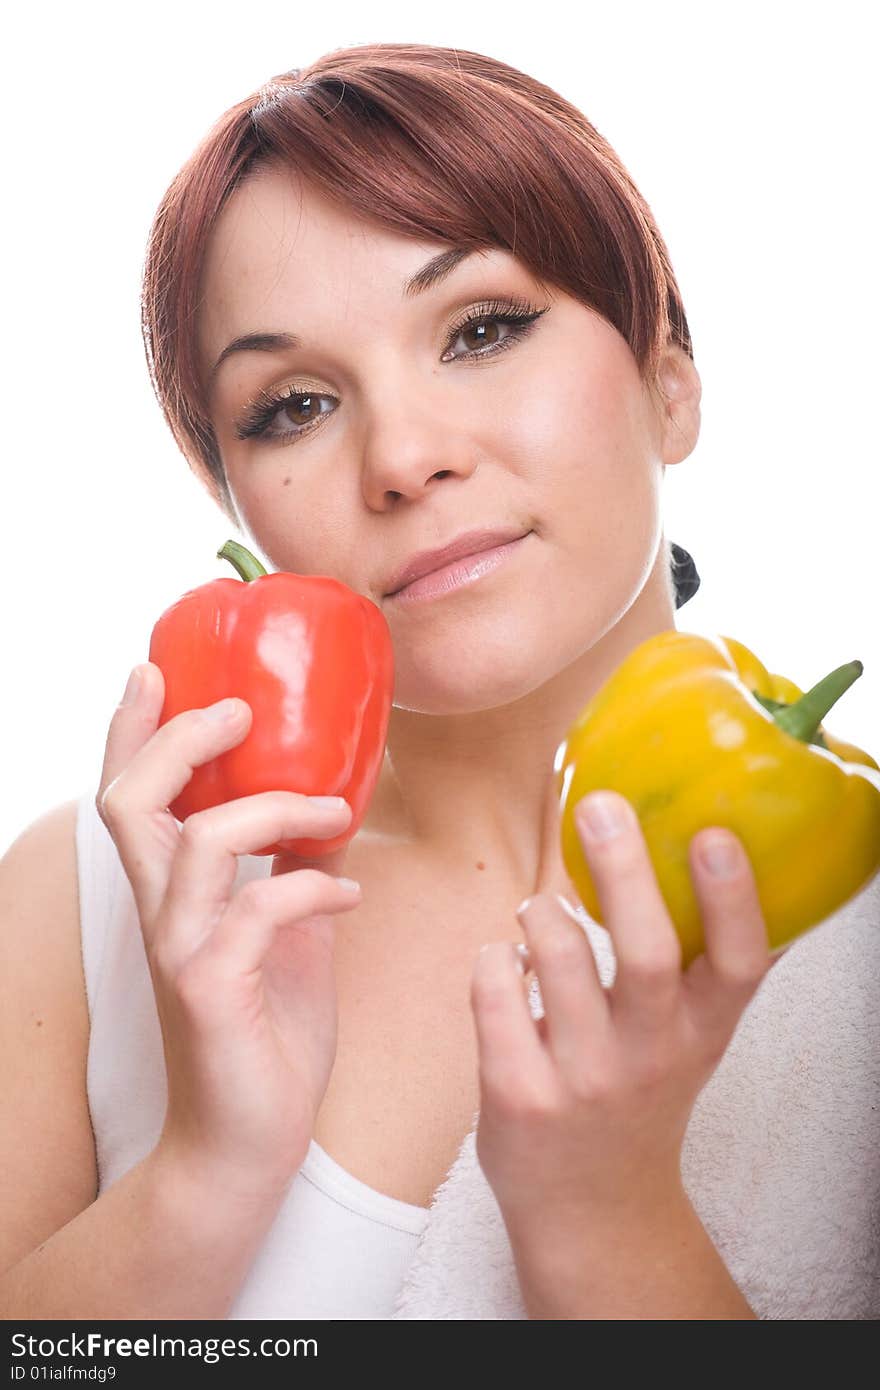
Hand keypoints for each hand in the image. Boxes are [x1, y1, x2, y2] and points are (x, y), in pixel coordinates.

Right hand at [97, 663, 361, 1201]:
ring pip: (199, 843)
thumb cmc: (261, 1034)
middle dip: (181, 739)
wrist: (244, 1145)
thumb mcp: (284, 933)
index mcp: (172, 893)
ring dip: (275, 808)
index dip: (134, 730)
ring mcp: (181, 952)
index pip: (131, 794)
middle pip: (132, 800)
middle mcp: (163, 914)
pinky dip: (312, 889)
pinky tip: (347, 898)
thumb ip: (293, 868)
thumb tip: (327, 808)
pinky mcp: (213, 992)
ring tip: (331, 809)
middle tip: (239, 711)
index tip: (155, 669)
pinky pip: (258, 911)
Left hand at [470, 788, 772, 1237]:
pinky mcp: (518, 1094)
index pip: (739, 964)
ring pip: (557, 958)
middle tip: (601, 807)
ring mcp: (583, 1079)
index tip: (714, 834)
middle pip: (647, 953)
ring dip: (541, 912)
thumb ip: (707, 968)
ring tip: (540, 911)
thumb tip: (729, 858)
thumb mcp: (692, 1040)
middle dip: (623, 871)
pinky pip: (493, 993)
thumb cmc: (641, 1094)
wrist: (593, 1208)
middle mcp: (651, 1056)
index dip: (732, 898)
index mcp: (703, 1032)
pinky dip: (493, 958)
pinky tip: (503, 961)